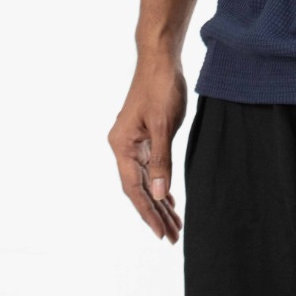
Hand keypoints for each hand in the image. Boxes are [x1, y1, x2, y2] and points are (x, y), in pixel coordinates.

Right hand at [107, 55, 187, 242]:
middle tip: (173, 236)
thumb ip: (161, 160)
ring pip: (146, 180)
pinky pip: (150, 168)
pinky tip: (168, 198)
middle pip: (139, 189)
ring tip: (174, 224)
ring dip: (159, 202)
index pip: (134, 189)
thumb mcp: (163, 124)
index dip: (147, 213)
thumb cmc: (161, 86)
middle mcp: (123, 146)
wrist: (161, 58)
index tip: (161, 233)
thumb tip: (158, 194)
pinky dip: (159, 184)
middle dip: (156, 213)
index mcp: (122, 146)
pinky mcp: (144, 135)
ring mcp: (133, 141)